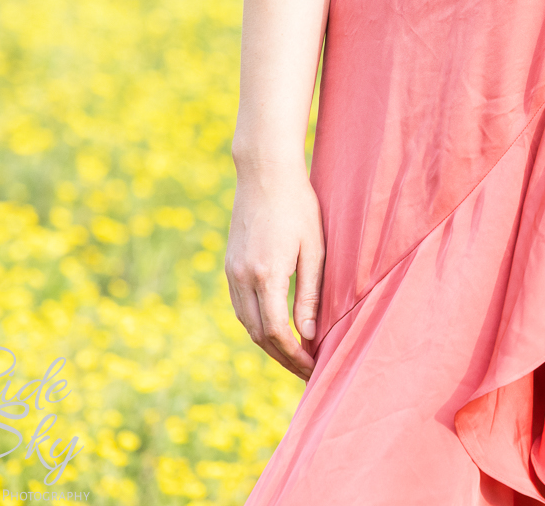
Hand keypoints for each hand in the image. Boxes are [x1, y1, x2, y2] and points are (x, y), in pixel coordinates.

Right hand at [225, 165, 325, 379]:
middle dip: (282, 357)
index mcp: (266, 275)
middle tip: (307, 370)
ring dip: (268, 344)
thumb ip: (310, 293)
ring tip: (295, 355)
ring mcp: (231, 272)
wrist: (264, 174)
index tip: (313, 367)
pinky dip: (257, 324)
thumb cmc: (299, 206)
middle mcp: (242, 278)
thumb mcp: (314, 249)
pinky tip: (276, 328)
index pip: (276, 332)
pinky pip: (240, 306)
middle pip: (258, 334)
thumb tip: (307, 334)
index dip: (294, 356)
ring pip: (246, 323)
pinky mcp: (229, 266)